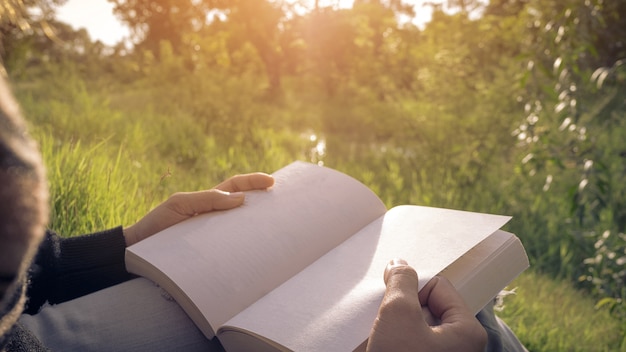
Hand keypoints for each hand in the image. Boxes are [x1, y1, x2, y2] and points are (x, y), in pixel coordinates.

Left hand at [123, 173, 273, 245]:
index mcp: (208, 200)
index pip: (236, 186)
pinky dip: (245, 250)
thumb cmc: (157, 224)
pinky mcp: (212, 253)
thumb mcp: (179, 205)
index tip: (272, 182)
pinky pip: (233, 250)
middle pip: (245, 205)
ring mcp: (214, 235)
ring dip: (259, 228)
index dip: (254, 182)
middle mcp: (214, 216)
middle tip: (284, 204)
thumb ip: (207, 199)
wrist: (138, 250)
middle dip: (265, 203)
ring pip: (242, 228)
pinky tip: (256, 254)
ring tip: (276, 228)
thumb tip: (241, 199)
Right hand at [366, 259, 486, 351]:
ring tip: (381, 339)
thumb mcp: (398, 313)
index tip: (394, 303)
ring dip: (392, 327)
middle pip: (426, 307)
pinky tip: (379, 347)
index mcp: (467, 331)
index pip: (437, 287)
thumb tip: (399, 265)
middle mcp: (459, 347)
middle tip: (386, 323)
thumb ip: (401, 282)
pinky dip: (390, 342)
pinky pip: (406, 343)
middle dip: (400, 309)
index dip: (411, 290)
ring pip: (412, 326)